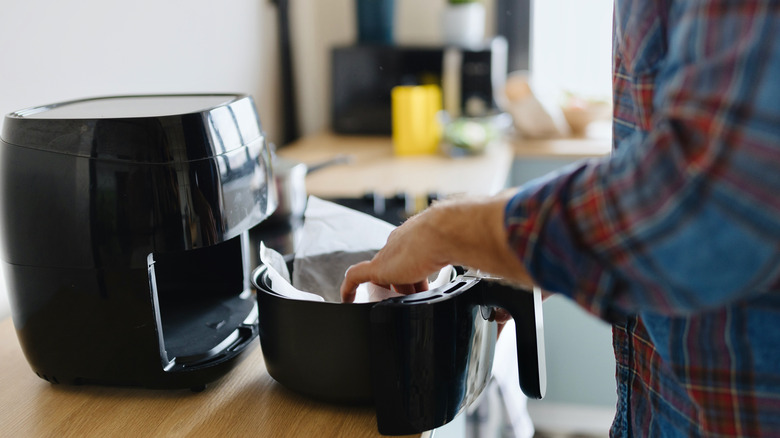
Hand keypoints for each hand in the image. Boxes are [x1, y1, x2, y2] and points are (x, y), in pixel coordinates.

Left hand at [340, 191, 534, 302]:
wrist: (460, 227)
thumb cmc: (479, 235)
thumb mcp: (493, 258)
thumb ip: (504, 272)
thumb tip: (528, 296)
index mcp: (432, 234)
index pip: (423, 254)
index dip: (426, 271)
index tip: (432, 285)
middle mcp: (409, 240)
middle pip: (402, 265)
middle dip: (409, 282)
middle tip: (416, 298)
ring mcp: (393, 253)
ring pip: (383, 274)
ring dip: (388, 288)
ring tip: (391, 304)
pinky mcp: (381, 266)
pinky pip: (357, 277)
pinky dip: (350, 288)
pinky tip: (347, 299)